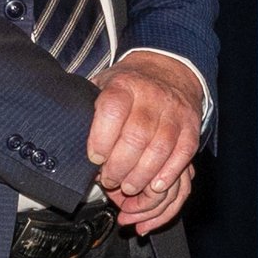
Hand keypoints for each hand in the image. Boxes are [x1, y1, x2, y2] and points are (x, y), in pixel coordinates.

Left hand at [89, 50, 203, 231]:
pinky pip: (183, 154)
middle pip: (137, 135)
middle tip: (109, 180)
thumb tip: (67, 137)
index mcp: (124, 85)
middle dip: (120, 166)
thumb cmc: (129, 85)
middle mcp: (151, 96)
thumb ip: (90, 108)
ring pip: (160, 149)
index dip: (101, 138)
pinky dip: (169, 174)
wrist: (169, 70)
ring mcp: (174, 112)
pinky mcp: (191, 127)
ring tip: (128, 187)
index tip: (94, 158)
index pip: (112, 110)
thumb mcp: (104, 84)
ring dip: (142, 175)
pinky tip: (155, 186)